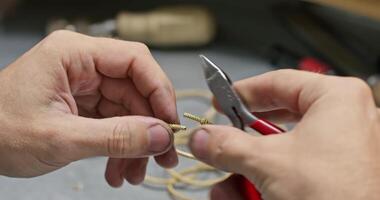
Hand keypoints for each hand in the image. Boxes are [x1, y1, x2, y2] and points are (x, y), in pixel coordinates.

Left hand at [0, 30, 177, 186]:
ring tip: (134, 173)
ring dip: (135, 144)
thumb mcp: (60, 138)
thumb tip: (160, 136)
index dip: (159, 90)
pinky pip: (114, 123)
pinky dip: (120, 147)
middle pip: (136, 90)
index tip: (170, 124)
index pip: (135, 60)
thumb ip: (115, 137)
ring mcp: (85, 86)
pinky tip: (118, 169)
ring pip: (128, 111)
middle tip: (163, 157)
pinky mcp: (84, 105)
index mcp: (74, 54)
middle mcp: (83, 66)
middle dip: (149, 127)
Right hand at [189, 70, 379, 199]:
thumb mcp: (266, 163)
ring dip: (250, 168)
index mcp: (337, 99)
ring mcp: (346, 149)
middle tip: (224, 140)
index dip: (243, 92)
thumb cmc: (337, 195)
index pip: (278, 82)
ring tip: (228, 183)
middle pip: (279, 119)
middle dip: (244, 140)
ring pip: (285, 150)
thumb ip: (228, 145)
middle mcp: (347, 120)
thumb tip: (203, 137)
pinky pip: (298, 169)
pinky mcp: (341, 175)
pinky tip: (246, 195)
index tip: (222, 102)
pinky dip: (270, 181)